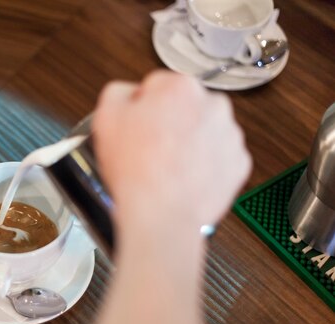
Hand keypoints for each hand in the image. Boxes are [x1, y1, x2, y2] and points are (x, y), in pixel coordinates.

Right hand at [93, 71, 251, 234]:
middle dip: (169, 122)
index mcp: (180, 87)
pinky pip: (217, 157)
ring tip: (165, 168)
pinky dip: (203, 165)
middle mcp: (213, 105)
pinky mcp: (238, 163)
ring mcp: (230, 135)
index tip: (135, 126)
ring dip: (187, 143)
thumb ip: (118, 93)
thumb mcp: (106, 118)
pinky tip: (182, 178)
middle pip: (184, 107)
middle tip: (148, 149)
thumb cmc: (137, 171)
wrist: (162, 215)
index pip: (156, 86)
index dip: (141, 108)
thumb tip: (129, 93)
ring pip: (203, 131)